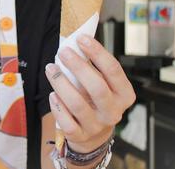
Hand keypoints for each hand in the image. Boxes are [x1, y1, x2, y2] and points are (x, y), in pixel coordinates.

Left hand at [45, 34, 135, 152]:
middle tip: (63, 52)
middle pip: (97, 87)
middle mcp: (113, 111)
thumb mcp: (101, 83)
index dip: (97, 52)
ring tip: (50, 69)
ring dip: (61, 83)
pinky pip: (67, 122)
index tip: (82, 38)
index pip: (113, 70)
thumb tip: (75, 39)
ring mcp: (97, 125)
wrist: (94, 134)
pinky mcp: (80, 136)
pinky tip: (52, 95)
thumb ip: (92, 65)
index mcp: (124, 94)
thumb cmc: (95, 99)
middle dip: (78, 67)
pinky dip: (58, 107)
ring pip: (77, 104)